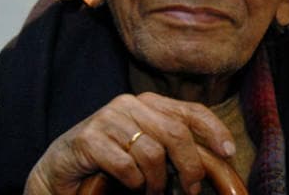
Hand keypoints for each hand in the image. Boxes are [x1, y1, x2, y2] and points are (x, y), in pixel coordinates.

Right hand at [24, 92, 235, 194]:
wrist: (59, 169)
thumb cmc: (110, 159)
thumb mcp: (147, 148)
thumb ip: (173, 146)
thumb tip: (214, 159)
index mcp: (148, 103)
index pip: (190, 111)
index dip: (214, 129)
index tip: (229, 151)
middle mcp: (129, 104)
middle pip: (175, 132)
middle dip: (190, 165)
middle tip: (192, 189)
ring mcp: (107, 119)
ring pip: (152, 151)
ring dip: (157, 181)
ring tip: (152, 191)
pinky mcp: (88, 138)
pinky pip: (126, 165)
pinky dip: (133, 182)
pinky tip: (129, 186)